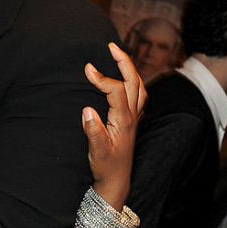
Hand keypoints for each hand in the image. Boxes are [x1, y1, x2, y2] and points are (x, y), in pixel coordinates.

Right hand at [82, 42, 146, 209]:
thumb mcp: (96, 151)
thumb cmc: (106, 167)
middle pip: (134, 81)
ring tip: (118, 57)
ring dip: (130, 69)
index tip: (87, 69)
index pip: (116, 90)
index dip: (102, 78)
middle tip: (111, 46)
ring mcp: (135, 119)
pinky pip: (138, 95)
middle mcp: (133, 116)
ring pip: (139, 86)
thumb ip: (92, 130)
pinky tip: (125, 80)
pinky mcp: (132, 122)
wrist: (117, 182)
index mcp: (124, 120)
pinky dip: (133, 82)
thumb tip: (87, 109)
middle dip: (123, 61)